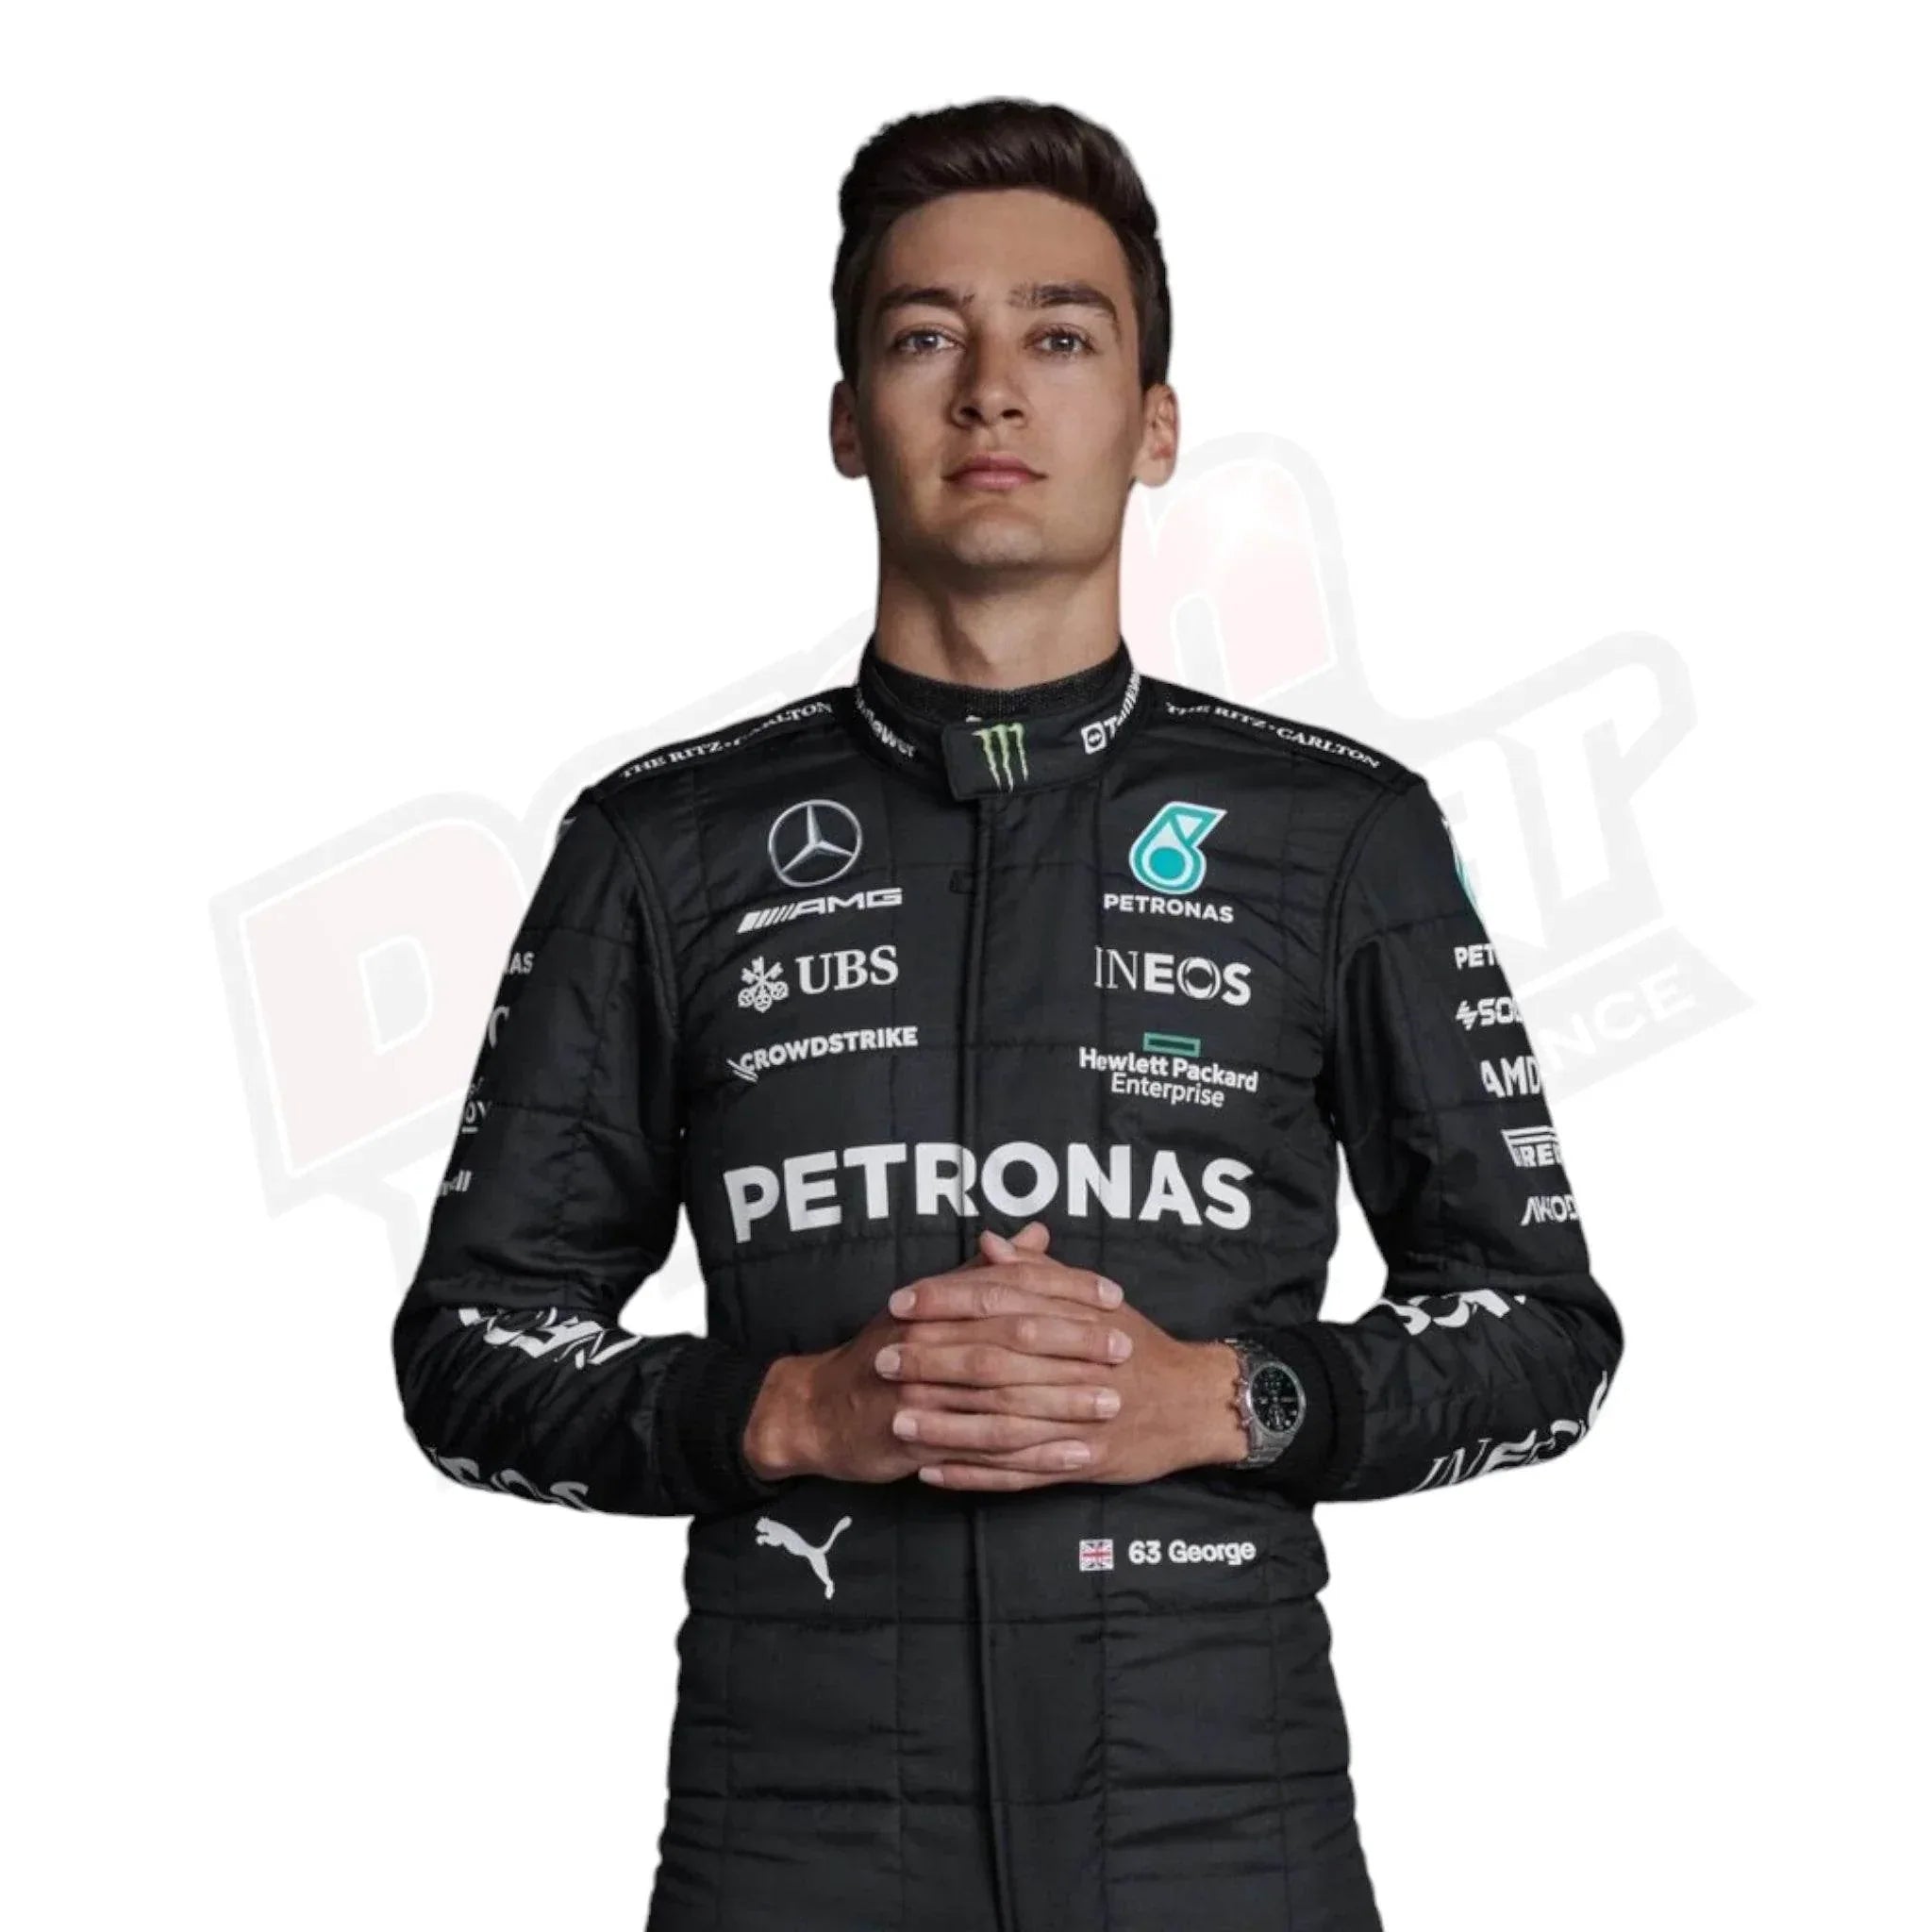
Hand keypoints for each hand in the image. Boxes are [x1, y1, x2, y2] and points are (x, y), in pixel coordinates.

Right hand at [741, 1222, 1123, 1485]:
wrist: (819, 1410)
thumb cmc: (885, 1353)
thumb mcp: (933, 1303)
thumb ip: (988, 1272)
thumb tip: (1037, 1232)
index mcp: (936, 1303)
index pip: (1009, 1287)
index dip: (1063, 1291)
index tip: (1113, 1297)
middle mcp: (928, 1340)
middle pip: (1011, 1337)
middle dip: (1073, 1344)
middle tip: (1124, 1348)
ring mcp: (921, 1390)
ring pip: (1003, 1393)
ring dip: (1063, 1400)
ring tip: (1111, 1404)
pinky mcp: (918, 1437)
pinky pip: (985, 1446)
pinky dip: (1033, 1452)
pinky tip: (1073, 1456)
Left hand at [891, 1237, 1243, 1490]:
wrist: (1194, 1402)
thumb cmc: (1136, 1346)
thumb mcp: (1094, 1300)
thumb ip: (1038, 1273)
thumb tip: (989, 1242)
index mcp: (1075, 1318)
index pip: (1001, 1302)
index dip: (946, 1302)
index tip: (899, 1303)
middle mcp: (1076, 1365)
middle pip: (994, 1361)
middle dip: (933, 1362)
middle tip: (880, 1360)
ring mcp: (1079, 1418)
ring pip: (1002, 1422)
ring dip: (944, 1424)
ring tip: (895, 1421)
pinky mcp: (1083, 1462)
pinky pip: (1020, 1473)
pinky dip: (974, 1474)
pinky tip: (932, 1472)